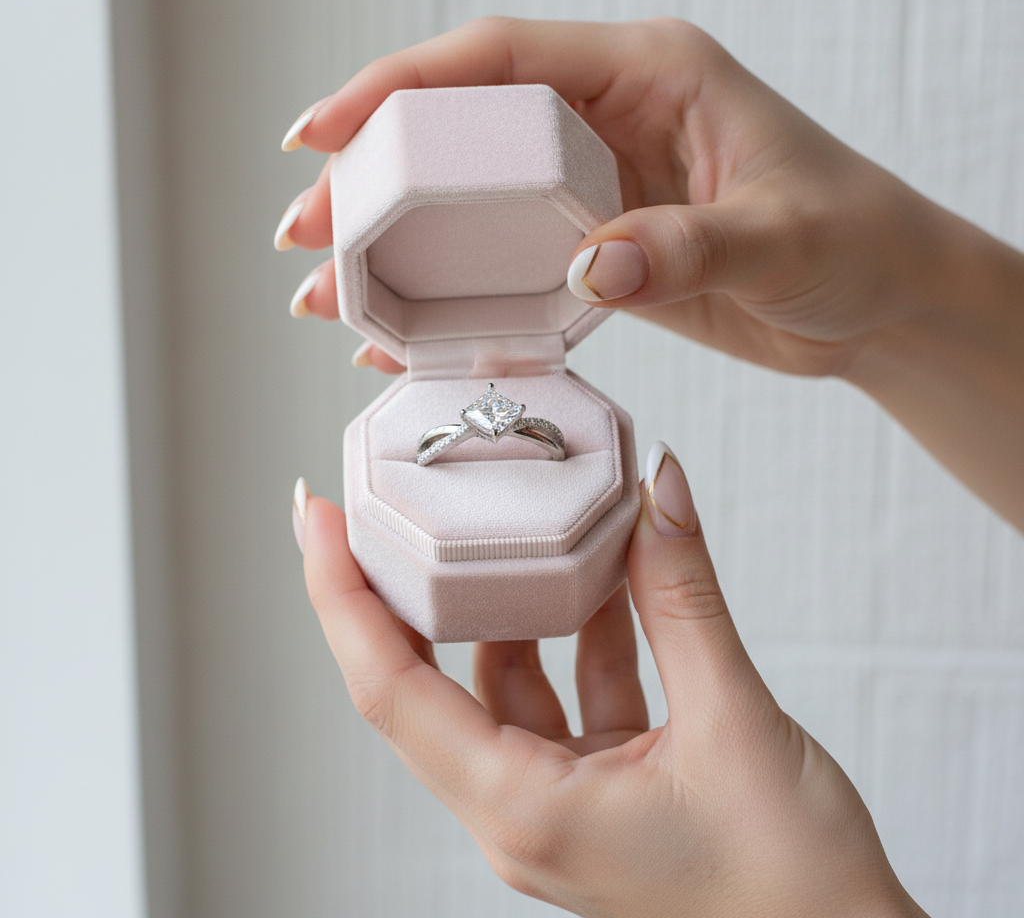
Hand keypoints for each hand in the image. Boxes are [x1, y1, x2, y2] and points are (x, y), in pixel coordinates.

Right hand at [277, 17, 1023, 529]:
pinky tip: (403, 332)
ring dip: (398, 245)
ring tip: (327, 290)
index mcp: (643, 71)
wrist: (878, 299)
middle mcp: (605, 119)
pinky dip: (454, 297)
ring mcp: (595, 186)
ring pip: (470, 202)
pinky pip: (507, 264)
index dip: (399, 87)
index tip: (323, 131)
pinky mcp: (597, 248)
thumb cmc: (853, 239)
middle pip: (461, 130)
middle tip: (304, 229)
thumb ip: (684, 246)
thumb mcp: (780, 235)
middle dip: (372, 175)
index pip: (497, 58)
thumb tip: (586, 270)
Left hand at [295, 445, 926, 917]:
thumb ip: (684, 596)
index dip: (343, 596)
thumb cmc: (793, 888)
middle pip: (422, 684)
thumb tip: (656, 488)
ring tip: (515, 523)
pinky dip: (578, 635)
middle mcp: (520, 811)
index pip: (390, 690)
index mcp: (523, 811)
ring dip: (511, 603)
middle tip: (384, 507)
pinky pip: (565, 697)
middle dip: (398, 591)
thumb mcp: (734, 720)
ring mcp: (557, 803)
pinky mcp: (598, 791)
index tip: (317, 519)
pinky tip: (603, 581)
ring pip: (502, 683)